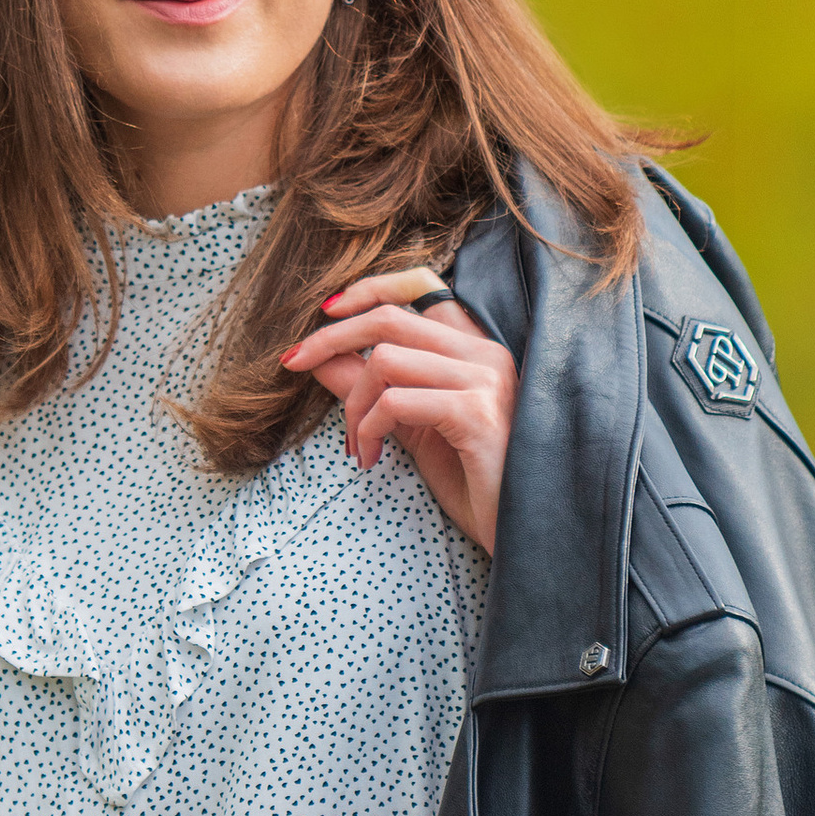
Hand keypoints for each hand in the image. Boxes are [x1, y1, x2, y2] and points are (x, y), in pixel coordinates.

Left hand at [282, 272, 517, 555]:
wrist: (521, 533)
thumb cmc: (475, 483)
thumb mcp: (411, 429)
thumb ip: (372, 389)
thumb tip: (320, 358)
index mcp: (475, 349)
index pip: (421, 283)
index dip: (368, 289)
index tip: (326, 313)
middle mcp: (485, 353)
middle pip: (389, 317)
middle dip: (330, 338)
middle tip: (293, 363)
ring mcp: (484, 379)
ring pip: (385, 359)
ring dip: (352, 405)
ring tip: (356, 446)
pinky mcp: (476, 413)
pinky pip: (396, 401)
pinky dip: (368, 427)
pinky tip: (370, 458)